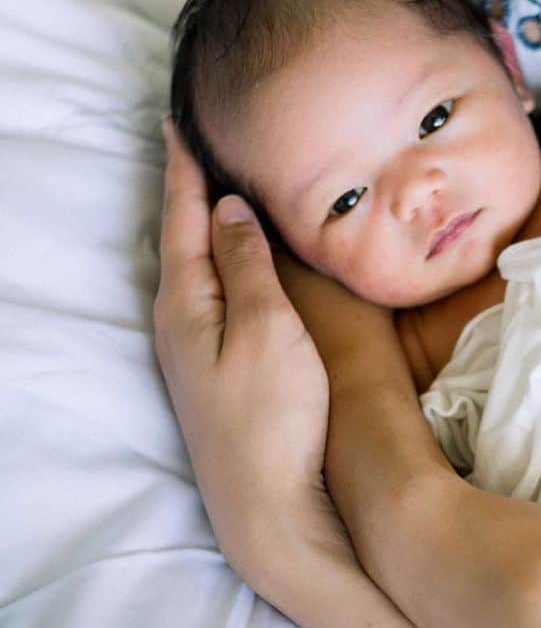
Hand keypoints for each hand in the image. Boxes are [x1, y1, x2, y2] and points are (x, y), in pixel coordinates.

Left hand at [154, 121, 349, 585]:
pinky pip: (215, 294)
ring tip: (223, 185)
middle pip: (184, 237)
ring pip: (199, 267)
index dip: (187, 166)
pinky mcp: (217, 372)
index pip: (183, 215)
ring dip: (208, 224)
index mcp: (186, 302)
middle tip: (202, 139)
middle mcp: (180, 322)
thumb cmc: (274, 419)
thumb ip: (247, 266)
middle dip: (193, 187)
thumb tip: (231, 208)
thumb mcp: (267, 329)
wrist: (270, 509)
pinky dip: (225, 261)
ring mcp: (196, 351)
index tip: (186, 118)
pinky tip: (241, 261)